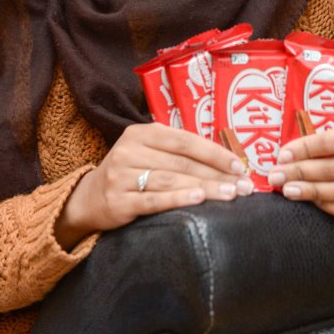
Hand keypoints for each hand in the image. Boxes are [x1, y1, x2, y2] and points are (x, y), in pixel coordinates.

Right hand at [55, 122, 251, 249]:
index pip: (185, 140)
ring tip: (230, 194)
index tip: (240, 165)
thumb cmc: (132, 172)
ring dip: (205, 187)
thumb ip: (179, 152)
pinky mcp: (118, 201)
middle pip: (182, 162)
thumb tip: (228, 160)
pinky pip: (153, 200)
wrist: (89, 198)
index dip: (215, 152)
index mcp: (142, 133)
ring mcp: (122, 175)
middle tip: (243, 186)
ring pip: (171, 180)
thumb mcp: (149, 152)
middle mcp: (130, 150)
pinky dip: (177, 199)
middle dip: (217, 174)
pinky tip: (198, 199)